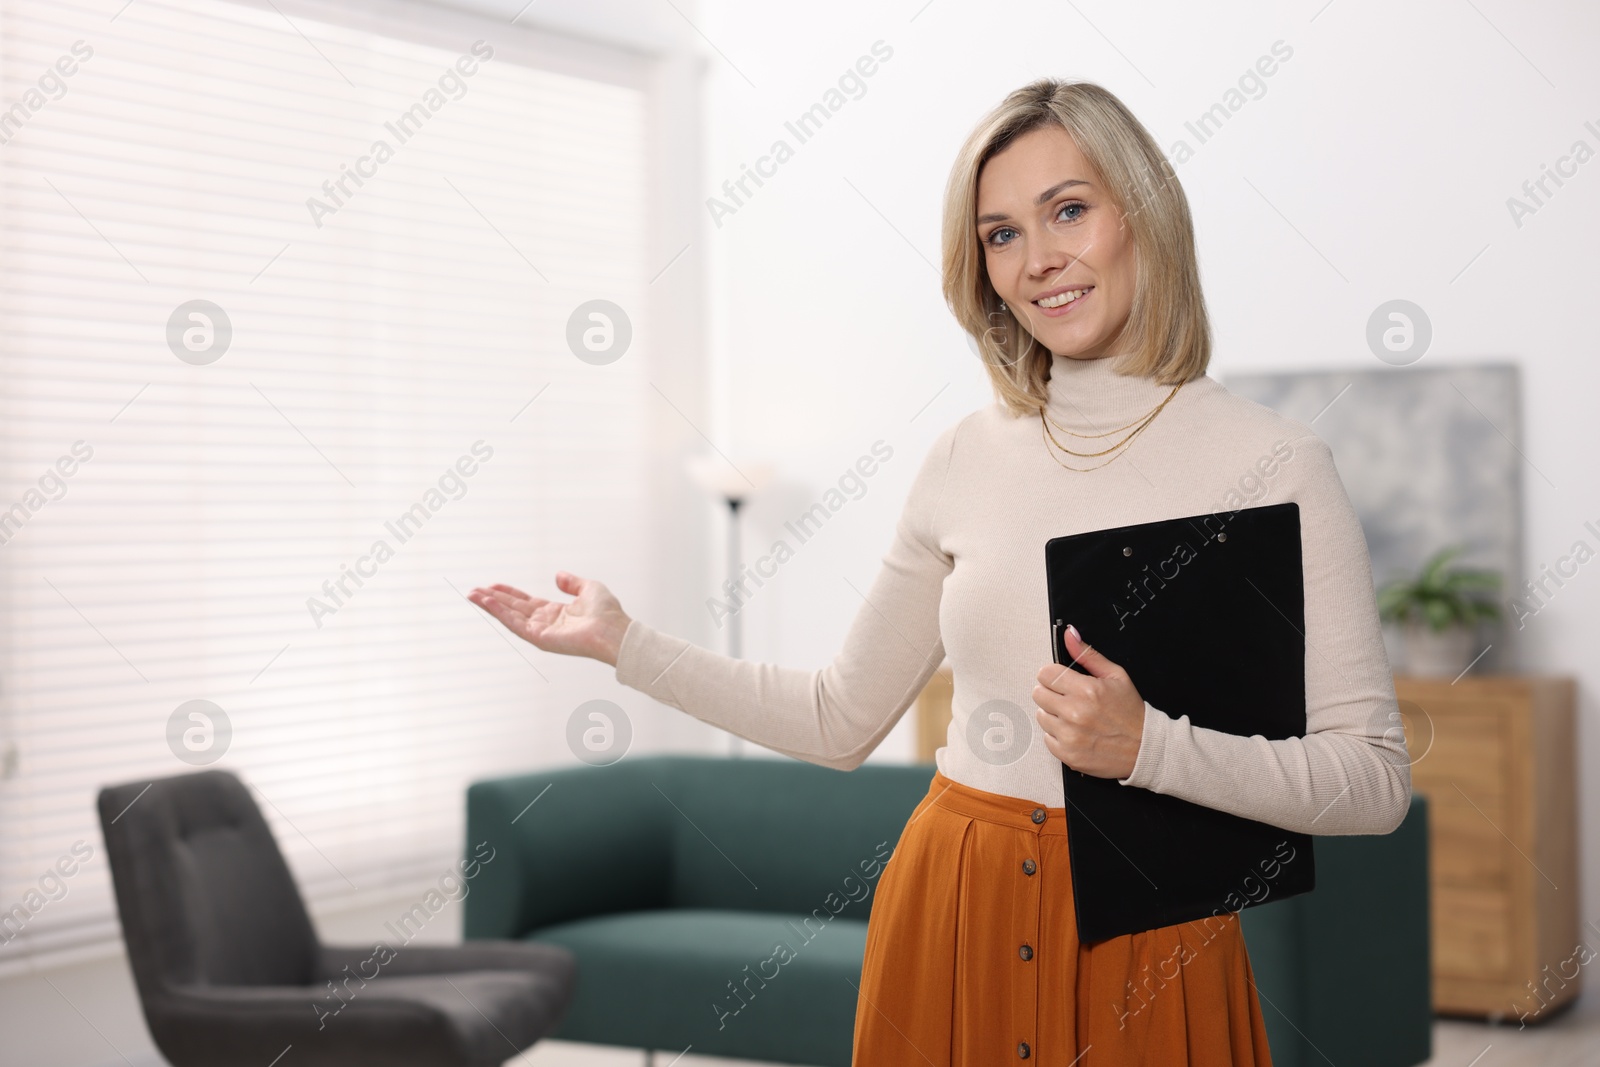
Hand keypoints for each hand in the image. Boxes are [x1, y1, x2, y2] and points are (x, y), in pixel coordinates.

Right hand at [467, 572, 632, 666]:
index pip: (526, 602)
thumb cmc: (607, 613)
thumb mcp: (589, 589)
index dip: (508, 593)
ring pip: (510, 617)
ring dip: (491, 606)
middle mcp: (545, 623)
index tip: (492, 586)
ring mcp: (541, 632)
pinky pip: (516, 624)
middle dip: (493, 600)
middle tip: (472, 591)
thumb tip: (558, 575)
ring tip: (473, 596)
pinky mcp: (540, 639)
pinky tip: (489, 603)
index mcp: (556, 613)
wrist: (614, 630)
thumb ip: (572, 583)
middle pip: (513, 609)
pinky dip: (500, 613)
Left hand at [1033, 624, 1146, 779]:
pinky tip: (1075, 732)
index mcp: (1086, 690)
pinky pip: (1047, 738)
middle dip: (1051, 693)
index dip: (1053, 675)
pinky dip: (1058, 735)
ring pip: (1041, 715)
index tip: (1061, 680)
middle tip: (1069, 698)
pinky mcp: (1067, 754)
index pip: (1045, 674)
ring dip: (1054, 714)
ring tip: (1074, 717)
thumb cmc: (1131, 713)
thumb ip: (1088, 655)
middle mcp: (1075, 713)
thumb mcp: (1115, 676)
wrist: (1144, 748)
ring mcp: (1070, 736)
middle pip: (1038, 693)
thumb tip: (1070, 635)